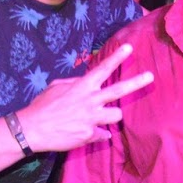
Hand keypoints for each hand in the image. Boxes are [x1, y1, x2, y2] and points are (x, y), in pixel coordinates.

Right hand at [16, 43, 152, 152]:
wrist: (32, 129)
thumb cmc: (42, 106)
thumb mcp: (56, 87)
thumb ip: (74, 84)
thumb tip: (85, 84)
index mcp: (82, 87)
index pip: (103, 69)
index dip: (117, 58)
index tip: (129, 48)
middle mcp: (90, 101)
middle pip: (119, 90)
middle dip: (136, 82)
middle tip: (150, 76)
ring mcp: (92, 118)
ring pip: (116, 115)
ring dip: (112, 115)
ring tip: (102, 116)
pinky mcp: (90, 134)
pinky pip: (102, 134)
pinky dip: (96, 133)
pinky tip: (83, 132)